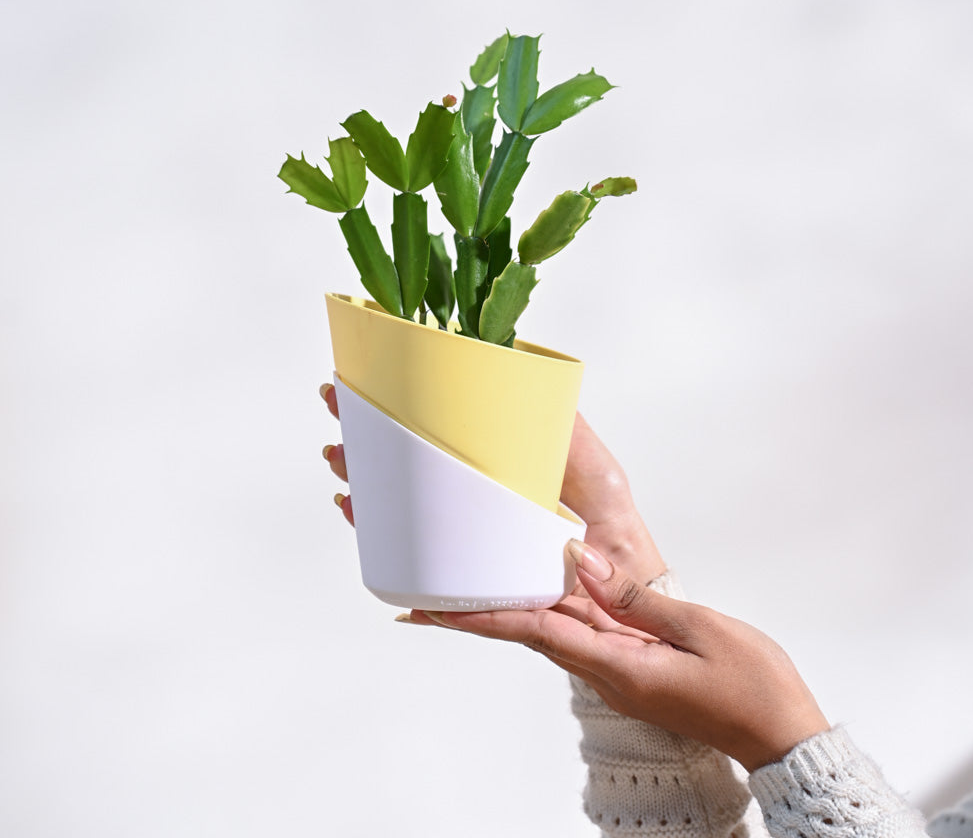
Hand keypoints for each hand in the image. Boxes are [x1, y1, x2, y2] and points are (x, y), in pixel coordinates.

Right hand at [318, 381, 665, 585]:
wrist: (634, 580)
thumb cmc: (611, 519)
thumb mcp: (588, 460)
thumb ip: (562, 424)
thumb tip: (524, 371)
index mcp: (489, 481)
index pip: (428, 452)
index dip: (390, 427)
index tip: (355, 396)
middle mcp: (472, 518)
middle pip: (403, 491)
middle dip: (363, 463)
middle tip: (338, 440)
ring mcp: (475, 556)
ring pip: (408, 540)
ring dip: (372, 517)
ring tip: (348, 491)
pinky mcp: (491, 598)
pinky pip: (445, 601)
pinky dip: (418, 599)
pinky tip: (397, 592)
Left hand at [423, 541, 829, 772]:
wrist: (783, 733)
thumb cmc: (752, 685)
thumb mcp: (698, 629)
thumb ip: (635, 596)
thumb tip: (578, 560)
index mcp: (617, 667)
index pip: (534, 631)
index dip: (479, 616)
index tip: (431, 609)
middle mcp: (607, 673)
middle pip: (530, 631)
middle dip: (477, 612)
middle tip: (424, 596)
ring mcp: (619, 673)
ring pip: (553, 629)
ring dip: (510, 607)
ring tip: (468, 582)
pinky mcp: (633, 667)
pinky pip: (582, 632)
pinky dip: (553, 608)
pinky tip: (543, 586)